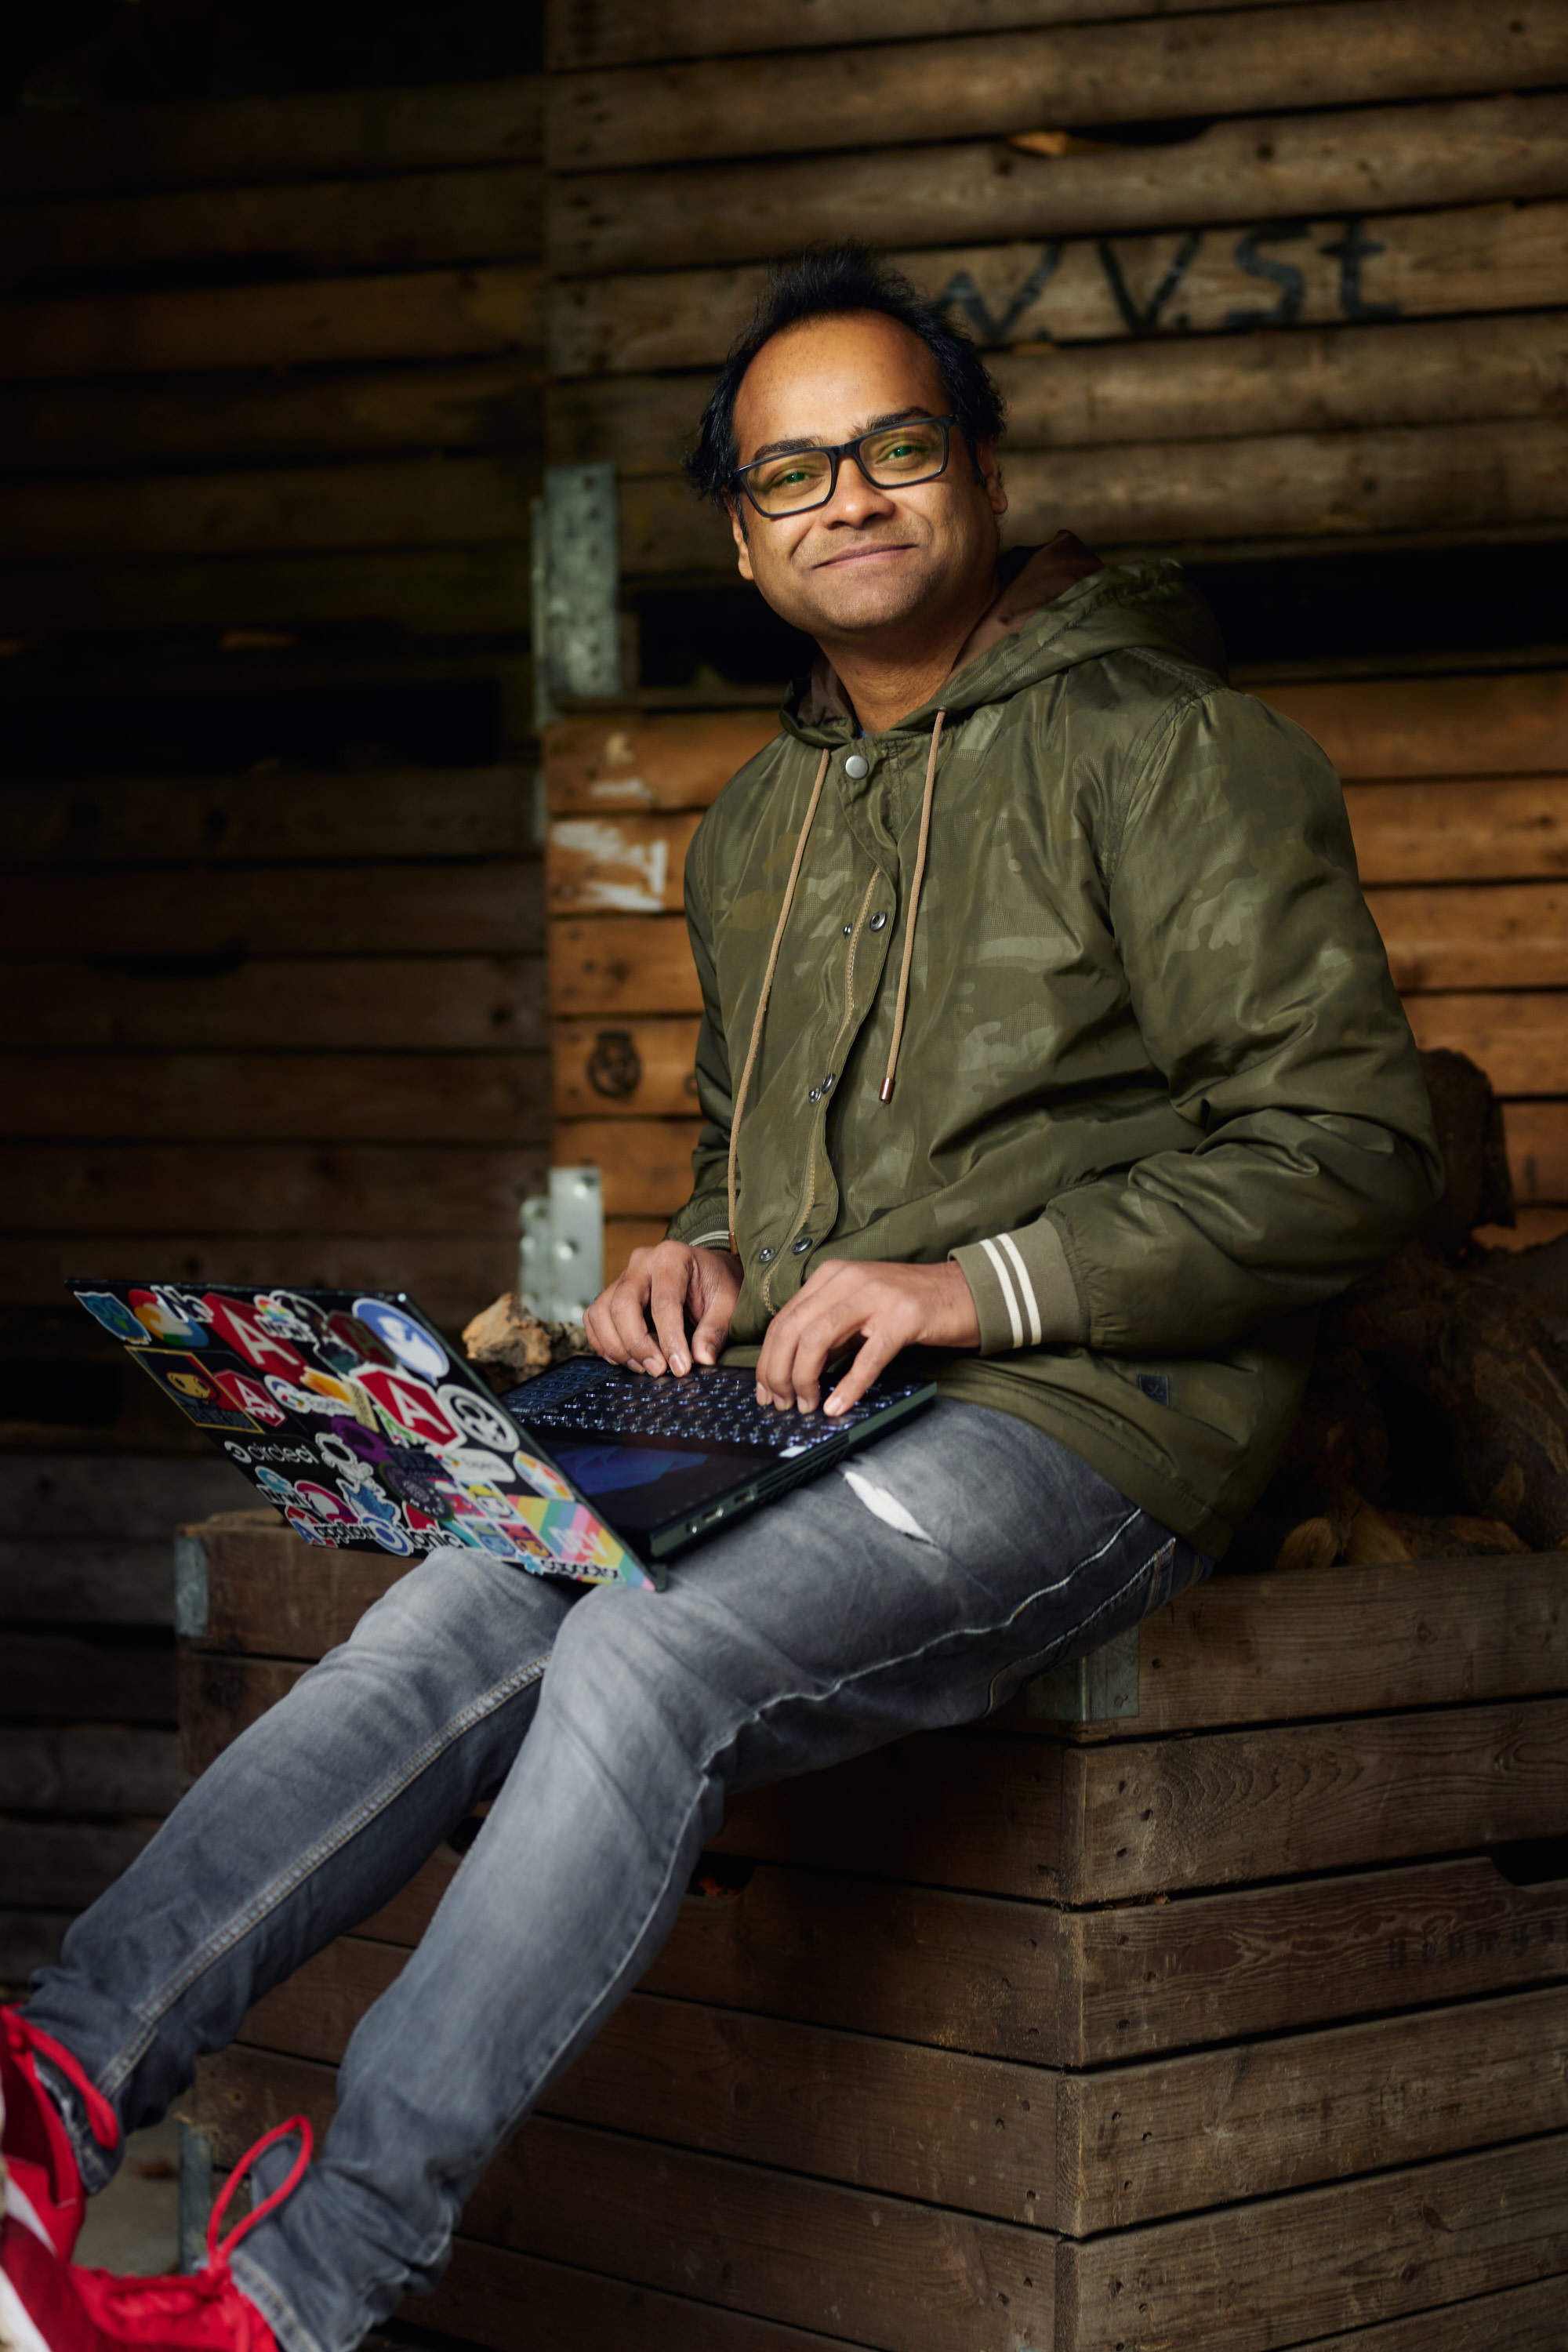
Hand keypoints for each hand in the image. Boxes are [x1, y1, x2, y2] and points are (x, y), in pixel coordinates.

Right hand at [583, 1241, 741, 1378]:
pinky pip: (594, 1319)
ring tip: (644, 1367)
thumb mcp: (728, 1303)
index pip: (664, 1301)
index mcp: (672, 1257)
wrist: (706, 1271)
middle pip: (623, 1305)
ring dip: (618, 1347)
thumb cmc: (716, 1284)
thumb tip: (702, 1358)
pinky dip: (604, 1343)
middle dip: (638, 1344)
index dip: (670, 1339)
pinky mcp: (612, 1293)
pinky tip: (627, 1359)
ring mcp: (623, 1276)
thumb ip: (715, 1329)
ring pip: (602, 1313)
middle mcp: (642, 1262)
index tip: (680, 1367)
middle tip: (658, 1370)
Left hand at [755, 1258, 979, 1416]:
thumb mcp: (860, 1309)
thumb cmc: (912, 1306)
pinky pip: (867, 1357)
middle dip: (778, 1372)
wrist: (967, 1292)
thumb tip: (792, 1370)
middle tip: (781, 1404)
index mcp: (832, 1275)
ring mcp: (877, 1295)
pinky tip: (837, 1406)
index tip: (765, 1391)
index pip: (784, 1319)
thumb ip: (829, 1331)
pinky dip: (848, 1386)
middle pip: (792, 1329)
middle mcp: (848, 1279)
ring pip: (817, 1338)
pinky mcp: (904, 1317)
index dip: (767, 1360)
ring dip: (804, 1379)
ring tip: (807, 1405)